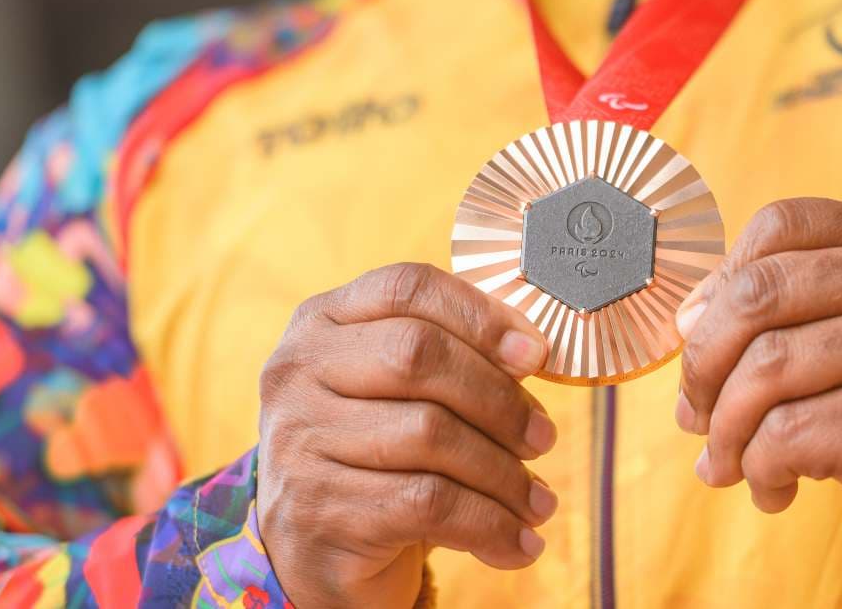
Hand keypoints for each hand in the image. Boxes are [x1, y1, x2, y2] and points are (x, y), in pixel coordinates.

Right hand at [257, 263, 557, 606]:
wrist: (315, 553)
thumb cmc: (377, 456)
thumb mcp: (400, 392)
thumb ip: (452, 357)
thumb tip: (532, 354)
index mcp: (321, 320)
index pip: (406, 288)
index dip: (481, 315)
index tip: (537, 354)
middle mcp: (298, 372)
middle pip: (418, 355)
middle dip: (498, 398)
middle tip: (543, 437)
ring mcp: (300, 440)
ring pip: (430, 433)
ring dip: (504, 473)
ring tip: (537, 501)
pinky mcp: (320, 509)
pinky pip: (429, 503)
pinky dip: (489, 525)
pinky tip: (517, 542)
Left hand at [675, 199, 841, 573]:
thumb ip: (774, 303)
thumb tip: (686, 322)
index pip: (778, 227)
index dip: (717, 282)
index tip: (698, 335)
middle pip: (757, 296)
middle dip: (701, 362)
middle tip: (694, 411)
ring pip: (762, 373)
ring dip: (724, 431)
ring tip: (727, 461)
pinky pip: (785, 438)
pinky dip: (758, 470)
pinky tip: (773, 488)